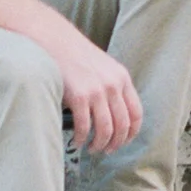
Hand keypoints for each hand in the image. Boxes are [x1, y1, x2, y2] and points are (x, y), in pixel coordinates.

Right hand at [0, 0, 140, 151]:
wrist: (55, 40)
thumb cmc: (76, 55)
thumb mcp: (104, 67)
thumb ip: (113, 86)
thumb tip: (116, 116)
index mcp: (122, 78)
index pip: (136, 113)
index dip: (131, 133)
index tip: (123, 142)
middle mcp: (113, 85)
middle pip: (122, 125)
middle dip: (115, 143)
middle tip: (106, 150)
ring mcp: (96, 90)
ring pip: (105, 130)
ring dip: (99, 144)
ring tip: (91, 148)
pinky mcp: (79, 96)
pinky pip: (84, 127)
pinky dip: (81, 139)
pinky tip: (77, 141)